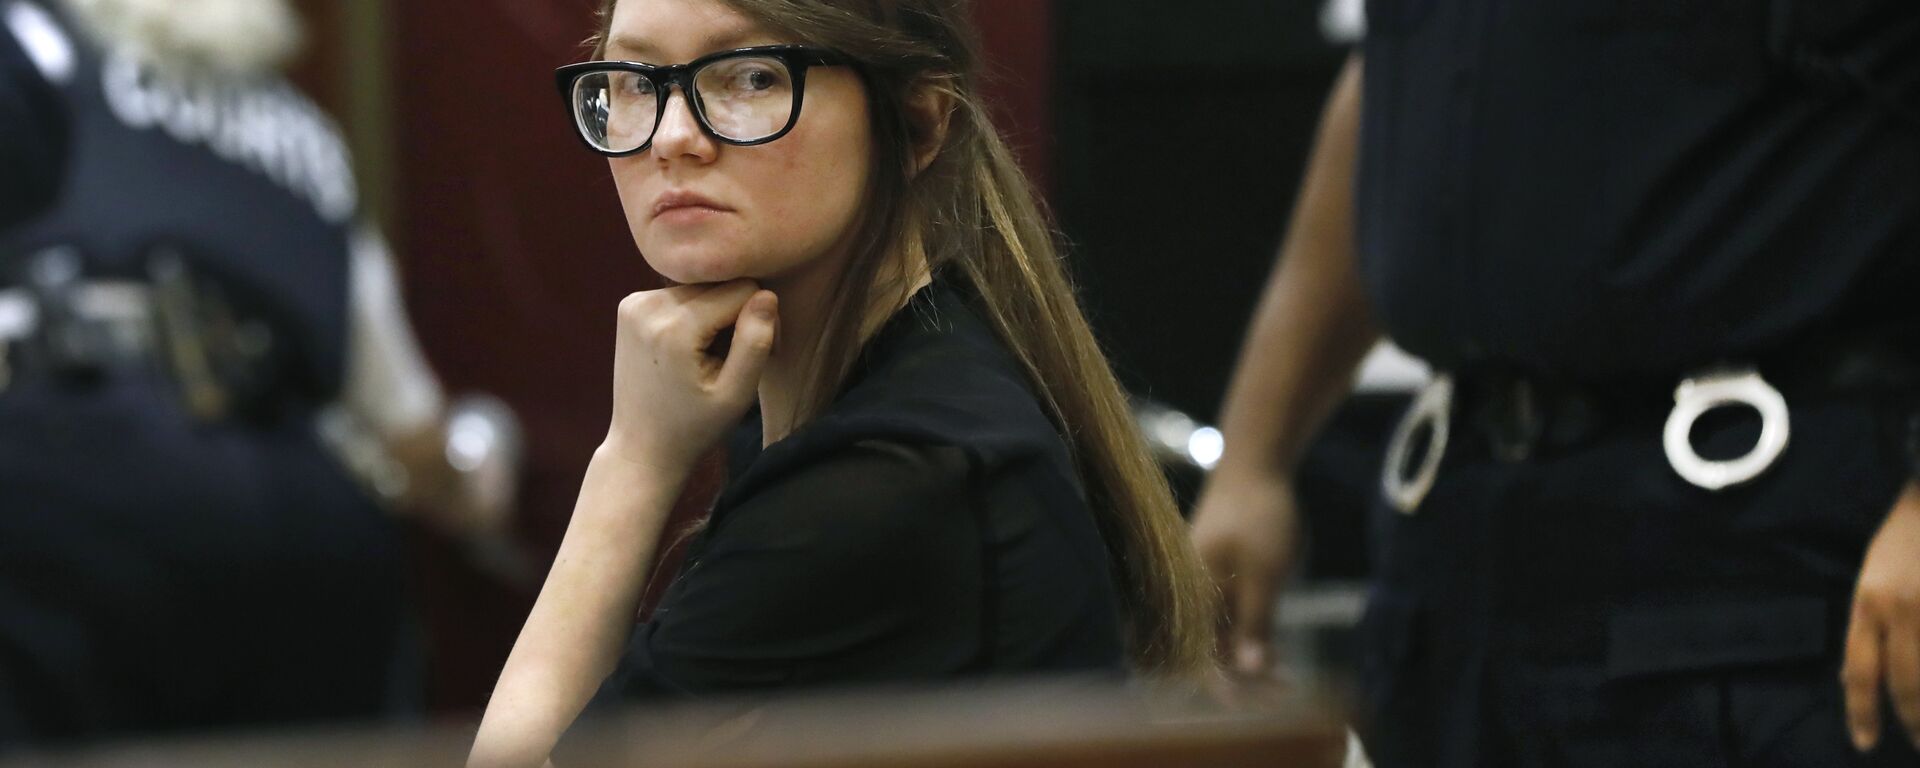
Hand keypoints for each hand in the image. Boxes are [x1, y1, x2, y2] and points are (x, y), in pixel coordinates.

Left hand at [603, 280, 777, 478]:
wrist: (642, 446)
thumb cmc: (694, 427)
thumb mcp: (736, 394)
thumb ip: (755, 342)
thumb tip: (767, 295)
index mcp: (675, 326)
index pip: (743, 290)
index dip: (760, 319)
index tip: (757, 355)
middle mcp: (648, 305)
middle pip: (720, 285)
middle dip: (735, 315)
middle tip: (732, 359)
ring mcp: (634, 303)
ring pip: (701, 287)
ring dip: (713, 315)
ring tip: (709, 356)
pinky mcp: (630, 305)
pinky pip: (680, 294)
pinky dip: (692, 315)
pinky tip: (688, 348)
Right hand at [1190, 469, 1300, 676]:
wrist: (1256, 463)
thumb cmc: (1260, 513)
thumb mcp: (1266, 572)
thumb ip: (1256, 623)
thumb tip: (1251, 672)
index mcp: (1192, 596)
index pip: (1201, 660)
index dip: (1231, 689)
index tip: (1267, 704)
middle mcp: (1190, 598)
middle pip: (1209, 657)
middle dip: (1246, 682)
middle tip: (1288, 693)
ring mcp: (1204, 591)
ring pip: (1221, 643)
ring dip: (1250, 666)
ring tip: (1288, 682)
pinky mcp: (1219, 584)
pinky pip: (1228, 626)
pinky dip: (1251, 644)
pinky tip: (1278, 658)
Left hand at [1843, 482, 1919, 751]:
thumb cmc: (1909, 533)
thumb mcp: (1873, 576)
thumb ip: (1867, 625)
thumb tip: (1854, 677)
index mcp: (1870, 600)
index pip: (1860, 670)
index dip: (1862, 713)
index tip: (1864, 743)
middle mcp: (1905, 609)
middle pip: (1907, 683)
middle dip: (1914, 722)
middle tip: (1918, 747)